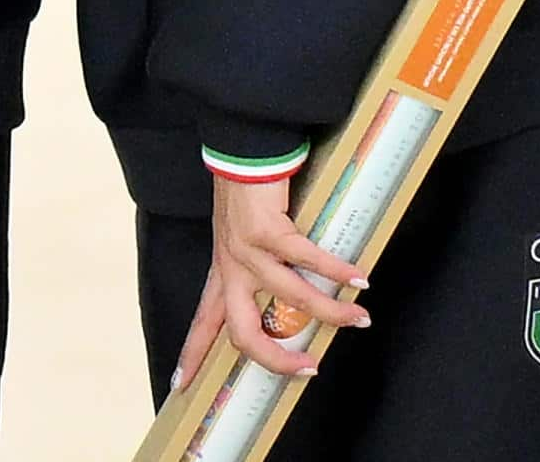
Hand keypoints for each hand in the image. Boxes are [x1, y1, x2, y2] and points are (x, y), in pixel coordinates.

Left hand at [172, 175, 369, 390]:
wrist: (241, 154)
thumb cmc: (245, 196)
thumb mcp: (239, 239)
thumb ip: (255, 268)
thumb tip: (293, 297)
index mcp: (222, 273)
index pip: (202, 324)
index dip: (192, 356)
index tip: (180, 386)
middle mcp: (230, 267)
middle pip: (241, 332)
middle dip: (274, 359)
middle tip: (308, 371)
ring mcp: (246, 251)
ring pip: (289, 297)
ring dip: (329, 311)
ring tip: (358, 318)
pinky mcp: (265, 230)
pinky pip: (307, 259)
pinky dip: (336, 270)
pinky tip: (358, 278)